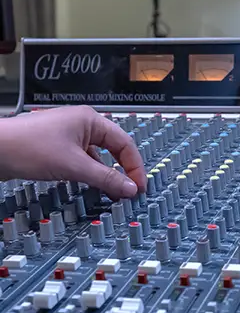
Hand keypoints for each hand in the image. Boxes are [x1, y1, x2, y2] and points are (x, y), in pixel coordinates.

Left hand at [0, 106, 145, 199]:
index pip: (125, 143)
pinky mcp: (58, 147)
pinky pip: (84, 160)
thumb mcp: (74, 165)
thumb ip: (106, 178)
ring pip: (98, 156)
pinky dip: (91, 173)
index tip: (138, 187)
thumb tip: (129, 189)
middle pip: (114, 148)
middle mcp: (83, 125)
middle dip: (123, 169)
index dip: (134, 167)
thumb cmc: (29, 147)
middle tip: (130, 190)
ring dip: (107, 173)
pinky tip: (92, 185)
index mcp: (91, 120)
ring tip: (114, 192)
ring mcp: (70, 135)